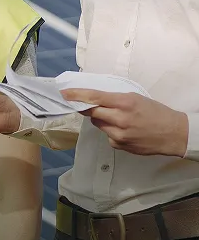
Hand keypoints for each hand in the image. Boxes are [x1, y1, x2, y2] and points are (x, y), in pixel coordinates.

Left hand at [61, 89, 187, 156]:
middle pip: (92, 113)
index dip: (77, 95)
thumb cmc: (156, 112)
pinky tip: (126, 130)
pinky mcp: (120, 145)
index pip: (94, 98)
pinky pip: (107, 135)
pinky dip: (111, 131)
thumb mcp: (135, 98)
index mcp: (125, 102)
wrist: (174, 134)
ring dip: (102, 120)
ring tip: (118, 118)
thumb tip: (92, 100)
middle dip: (88, 108)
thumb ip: (113, 100)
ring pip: (98, 124)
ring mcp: (119, 134)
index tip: (64, 94)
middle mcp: (120, 119)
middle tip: (87, 105)